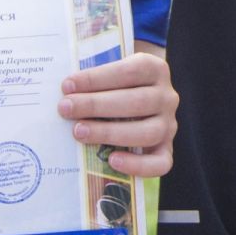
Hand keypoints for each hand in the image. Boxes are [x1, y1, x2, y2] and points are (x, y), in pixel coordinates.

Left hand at [58, 52, 177, 176]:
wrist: (138, 100)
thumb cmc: (116, 85)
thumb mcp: (111, 73)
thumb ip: (95, 79)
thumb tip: (65, 92)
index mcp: (155, 69)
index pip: (129, 71)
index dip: (97, 78)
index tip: (67, 85)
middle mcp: (167, 97)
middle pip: (137, 101)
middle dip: (96, 105)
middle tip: (66, 108)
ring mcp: (169, 125)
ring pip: (147, 132)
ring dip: (109, 133)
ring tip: (79, 132)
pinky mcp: (166, 149)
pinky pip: (160, 163)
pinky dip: (137, 165)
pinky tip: (112, 160)